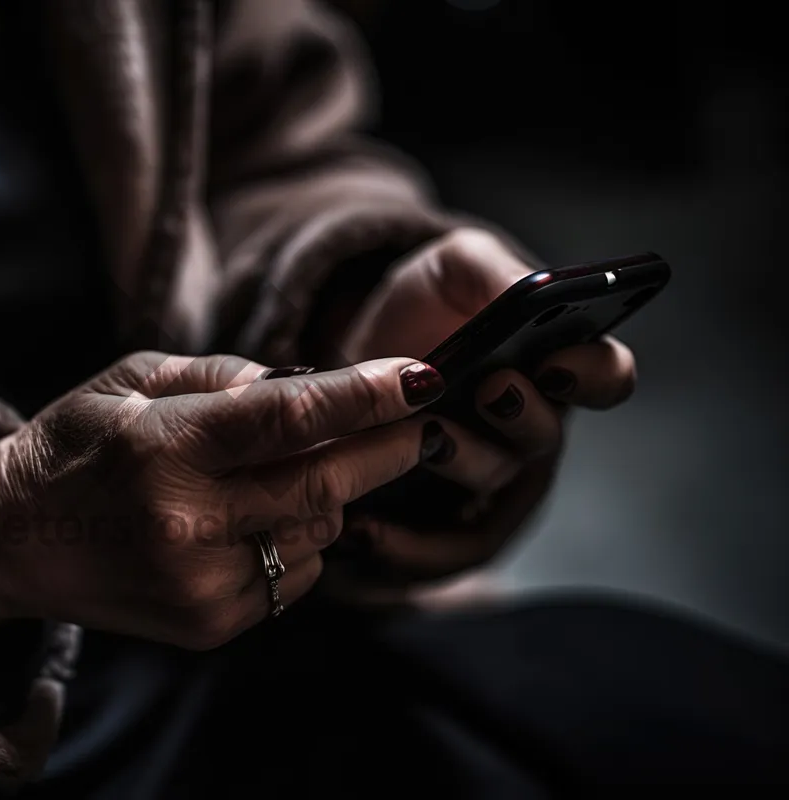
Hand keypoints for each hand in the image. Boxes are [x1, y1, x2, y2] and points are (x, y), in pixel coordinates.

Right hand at [0, 350, 449, 649]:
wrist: (11, 540)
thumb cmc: (73, 447)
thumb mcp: (130, 381)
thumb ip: (221, 377)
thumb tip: (306, 386)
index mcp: (162, 449)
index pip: (287, 420)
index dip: (365, 396)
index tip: (425, 378)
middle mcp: (185, 525)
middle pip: (323, 485)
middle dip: (386, 450)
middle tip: (420, 423)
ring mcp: (201, 585)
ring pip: (320, 531)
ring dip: (327, 493)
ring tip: (280, 471)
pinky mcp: (211, 625)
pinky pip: (298, 575)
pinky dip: (298, 537)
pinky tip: (252, 518)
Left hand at [332, 228, 637, 583]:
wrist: (359, 342)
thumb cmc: (426, 300)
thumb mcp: (457, 264)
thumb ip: (499, 272)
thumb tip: (533, 291)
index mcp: (559, 359)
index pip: (607, 376)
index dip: (592, 375)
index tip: (555, 360)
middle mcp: (533, 423)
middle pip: (545, 438)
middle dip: (521, 416)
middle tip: (490, 388)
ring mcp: (490, 469)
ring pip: (492, 486)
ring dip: (462, 462)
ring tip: (425, 434)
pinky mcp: (443, 510)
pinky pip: (445, 549)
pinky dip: (411, 548)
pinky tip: (367, 530)